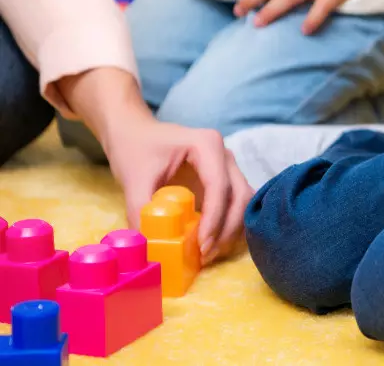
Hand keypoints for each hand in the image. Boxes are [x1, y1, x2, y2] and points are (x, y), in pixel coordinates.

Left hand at [103, 113, 253, 264]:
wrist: (134, 134)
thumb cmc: (134, 148)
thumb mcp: (133, 178)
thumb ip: (140, 210)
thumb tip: (149, 245)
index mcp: (207, 144)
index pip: (219, 185)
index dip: (214, 218)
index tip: (201, 244)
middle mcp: (224, 155)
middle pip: (240, 196)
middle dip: (227, 229)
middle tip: (205, 254)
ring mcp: (227, 168)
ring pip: (243, 202)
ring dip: (231, 230)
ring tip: (208, 253)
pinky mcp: (224, 182)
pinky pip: (235, 206)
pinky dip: (228, 227)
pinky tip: (211, 243)